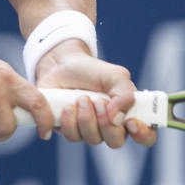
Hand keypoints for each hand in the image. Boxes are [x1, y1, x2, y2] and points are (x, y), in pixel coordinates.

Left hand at [34, 39, 156, 147]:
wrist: (61, 64)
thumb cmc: (92, 71)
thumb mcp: (115, 75)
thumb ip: (125, 94)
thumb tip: (117, 119)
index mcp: (129, 114)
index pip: (145, 136)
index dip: (142, 135)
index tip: (131, 122)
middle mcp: (111, 127)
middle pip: (115, 142)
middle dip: (105, 122)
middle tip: (98, 101)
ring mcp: (90, 130)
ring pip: (92, 139)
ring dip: (86, 117)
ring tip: (81, 97)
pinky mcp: (70, 129)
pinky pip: (72, 136)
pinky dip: (69, 120)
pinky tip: (68, 105)